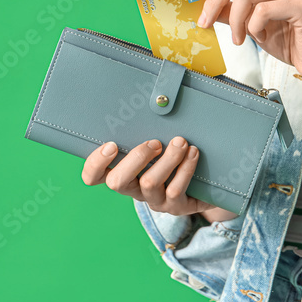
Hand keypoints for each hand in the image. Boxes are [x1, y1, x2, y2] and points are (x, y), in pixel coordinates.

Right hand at [81, 136, 232, 217]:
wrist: (207, 183)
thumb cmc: (176, 154)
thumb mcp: (160, 140)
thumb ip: (150, 125)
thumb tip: (160, 94)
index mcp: (123, 172)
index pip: (94, 176)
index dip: (95, 164)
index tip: (111, 145)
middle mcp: (134, 189)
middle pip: (117, 182)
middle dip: (135, 158)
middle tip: (154, 142)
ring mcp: (154, 200)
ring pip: (149, 184)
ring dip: (166, 160)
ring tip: (181, 142)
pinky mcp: (176, 207)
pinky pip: (175, 191)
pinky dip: (185, 169)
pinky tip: (193, 153)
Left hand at [180, 0, 301, 86]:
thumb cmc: (288, 39)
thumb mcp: (250, 21)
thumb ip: (229, 8)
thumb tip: (200, 1)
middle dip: (214, 0)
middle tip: (204, 22)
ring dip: (235, 20)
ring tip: (239, 38)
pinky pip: (262, 11)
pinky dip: (254, 28)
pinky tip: (263, 37)